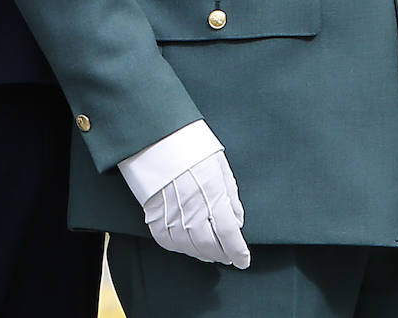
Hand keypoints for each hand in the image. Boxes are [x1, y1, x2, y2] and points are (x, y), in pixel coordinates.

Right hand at [141, 150, 250, 267]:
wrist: (158, 137)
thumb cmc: (192, 148)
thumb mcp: (220, 167)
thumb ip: (231, 197)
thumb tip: (237, 221)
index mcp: (213, 195)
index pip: (230, 236)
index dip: (239, 252)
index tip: (243, 260)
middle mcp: (193, 210)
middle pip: (211, 246)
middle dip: (222, 254)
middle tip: (228, 255)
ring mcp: (171, 215)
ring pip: (191, 248)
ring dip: (204, 253)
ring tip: (211, 251)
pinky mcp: (154, 216)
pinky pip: (168, 242)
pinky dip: (181, 247)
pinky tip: (189, 243)